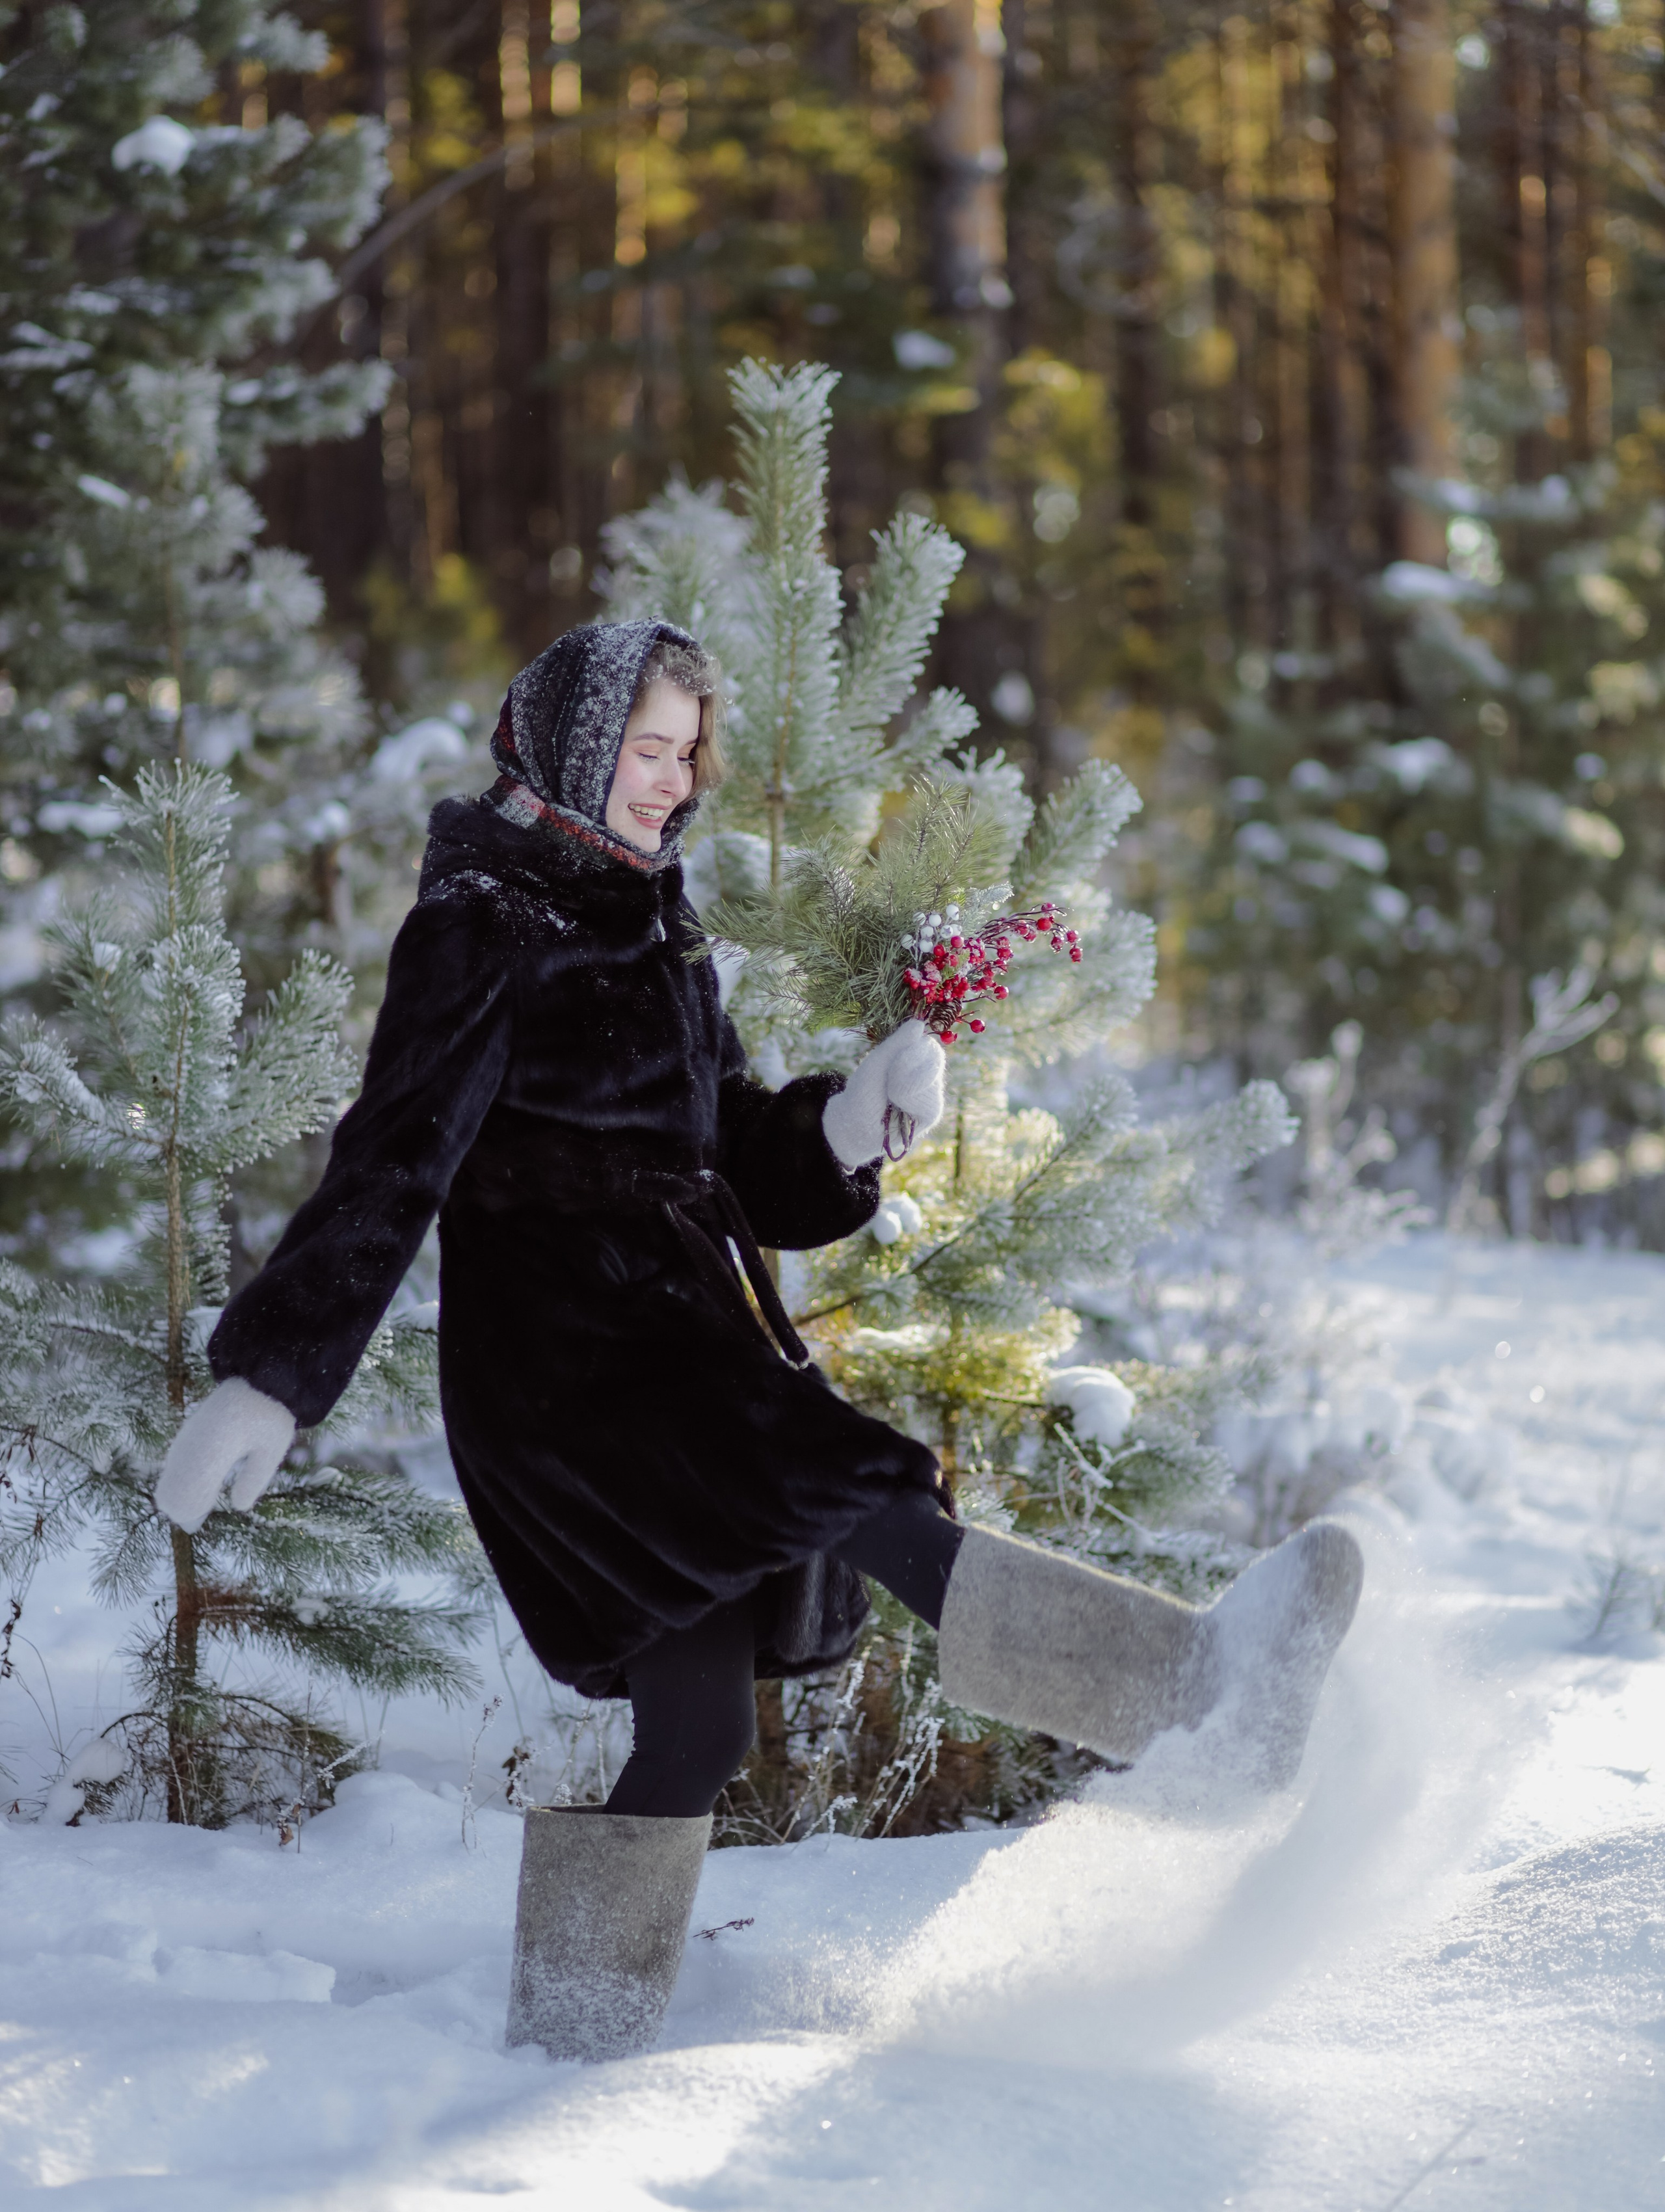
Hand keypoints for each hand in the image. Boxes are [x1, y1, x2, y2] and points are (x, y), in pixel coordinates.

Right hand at [154, 1378, 296, 1532]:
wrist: (256, 1378)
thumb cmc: (269, 1413)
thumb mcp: (272, 1448)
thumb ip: (253, 1479)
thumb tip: (238, 1506)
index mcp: (208, 1454)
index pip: (180, 1499)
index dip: (191, 1513)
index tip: (207, 1513)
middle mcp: (188, 1450)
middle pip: (167, 1497)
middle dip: (186, 1509)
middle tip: (208, 1507)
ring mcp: (183, 1443)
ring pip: (168, 1483)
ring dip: (185, 1496)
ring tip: (209, 1493)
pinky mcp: (186, 1438)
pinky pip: (174, 1470)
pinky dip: (185, 1482)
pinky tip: (207, 1480)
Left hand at [822, 1020, 945, 1168]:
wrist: (855, 1123)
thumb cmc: (864, 1090)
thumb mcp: (878, 1061)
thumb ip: (898, 1042)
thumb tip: (920, 1023)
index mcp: (915, 1057)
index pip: (928, 1044)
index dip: (910, 1051)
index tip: (891, 1062)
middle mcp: (928, 1073)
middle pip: (935, 1059)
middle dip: (906, 1068)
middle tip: (888, 1082)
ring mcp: (932, 1093)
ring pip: (932, 1080)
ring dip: (905, 1086)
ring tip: (891, 1097)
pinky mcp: (932, 1113)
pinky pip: (930, 1102)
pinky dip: (909, 1102)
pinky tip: (898, 1108)